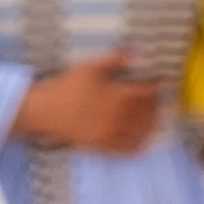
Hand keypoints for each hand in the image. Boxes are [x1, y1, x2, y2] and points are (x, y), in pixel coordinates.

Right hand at [14, 52, 164, 155]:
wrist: (44, 111)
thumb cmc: (66, 86)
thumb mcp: (90, 67)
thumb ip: (117, 60)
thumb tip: (141, 54)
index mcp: (118, 96)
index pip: (147, 92)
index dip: (156, 85)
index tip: (159, 81)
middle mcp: (119, 117)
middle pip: (148, 112)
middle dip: (156, 104)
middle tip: (157, 97)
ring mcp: (112, 134)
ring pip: (142, 131)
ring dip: (152, 123)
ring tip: (154, 115)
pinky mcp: (103, 146)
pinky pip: (127, 149)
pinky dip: (140, 144)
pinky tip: (144, 138)